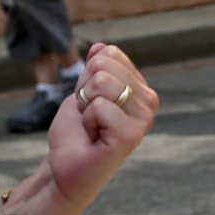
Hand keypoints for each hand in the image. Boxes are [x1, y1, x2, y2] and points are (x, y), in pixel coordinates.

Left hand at [44, 42, 160, 209]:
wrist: (65, 167)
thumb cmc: (76, 133)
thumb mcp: (84, 91)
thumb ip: (96, 69)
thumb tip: (101, 46)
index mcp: (141, 89)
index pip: (110, 54)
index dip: (87, 77)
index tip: (90, 103)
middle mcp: (149, 103)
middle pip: (104, 65)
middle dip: (85, 90)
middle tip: (89, 116)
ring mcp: (144, 120)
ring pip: (102, 82)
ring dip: (85, 105)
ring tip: (92, 126)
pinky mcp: (132, 136)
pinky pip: (99, 106)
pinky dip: (87, 121)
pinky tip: (95, 137)